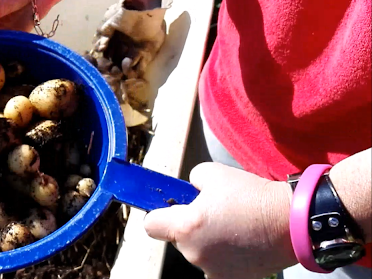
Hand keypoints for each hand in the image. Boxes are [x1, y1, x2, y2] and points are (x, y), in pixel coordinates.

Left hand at [144, 162, 296, 278]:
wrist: (291, 221)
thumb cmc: (251, 196)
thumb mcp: (211, 173)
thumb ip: (191, 182)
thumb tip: (191, 191)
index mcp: (186, 227)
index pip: (151, 226)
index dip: (158, 215)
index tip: (169, 210)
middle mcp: (194, 254)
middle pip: (179, 239)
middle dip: (190, 226)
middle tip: (214, 212)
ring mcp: (213, 270)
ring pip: (199, 252)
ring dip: (208, 241)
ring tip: (234, 226)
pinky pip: (218, 264)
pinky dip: (225, 254)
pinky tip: (242, 241)